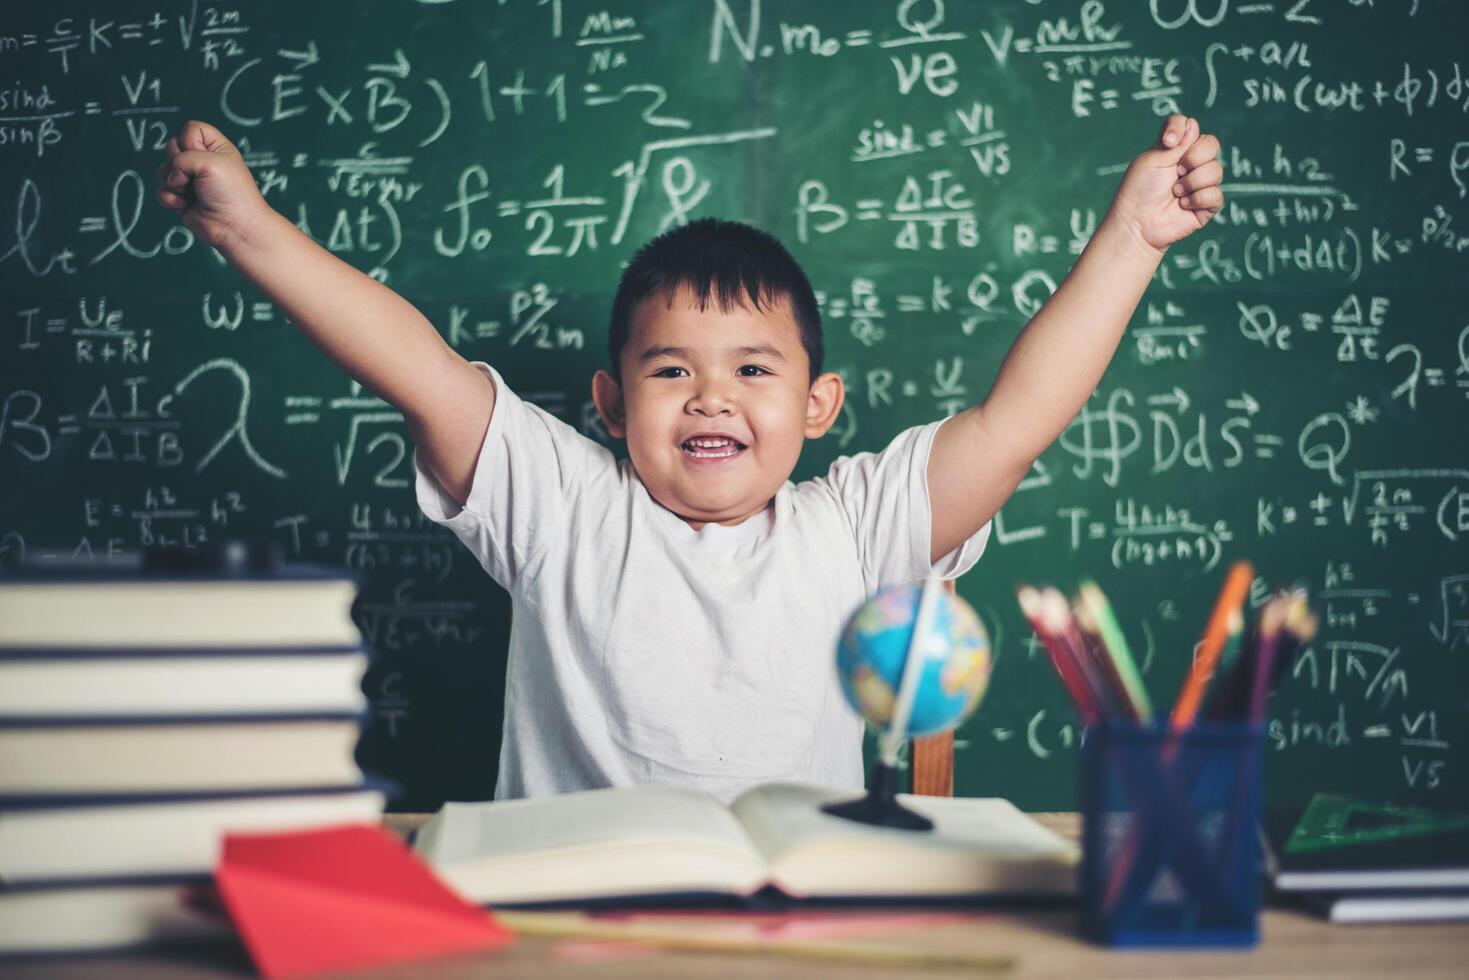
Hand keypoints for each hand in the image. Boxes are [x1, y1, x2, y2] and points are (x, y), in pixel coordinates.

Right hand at [154, 120, 269, 253]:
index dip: (190, 141)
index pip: (190, 128)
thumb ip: (183, 156)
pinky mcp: (180, 198)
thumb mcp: (211, 161)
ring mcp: (189, 180)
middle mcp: (201, 161)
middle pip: (171, 147)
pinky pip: (161, 191)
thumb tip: (171, 175)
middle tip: (198, 178)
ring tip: (195, 194)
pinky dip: (172, 199)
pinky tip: (188, 206)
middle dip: (179, 163)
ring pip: (163, 169)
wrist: (234, 227)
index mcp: (215, 147)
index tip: (205, 157)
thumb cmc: (231, 193)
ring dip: (175, 184)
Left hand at [1107, 114, 1222, 253]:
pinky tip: (1183, 206)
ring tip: (1175, 193)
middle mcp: (1191, 163)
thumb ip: (1177, 140)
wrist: (1137, 223)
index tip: (1169, 142)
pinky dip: (1196, 200)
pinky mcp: (1207, 205)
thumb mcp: (1153, 158)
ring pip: (1216, 170)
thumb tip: (1194, 124)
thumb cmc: (1139, 190)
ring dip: (1191, 182)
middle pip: (1211, 144)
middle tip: (1175, 172)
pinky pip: (1216, 194)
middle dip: (1192, 159)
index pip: (1191, 126)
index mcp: (1176, 149)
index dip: (1182, 130)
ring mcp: (1201, 183)